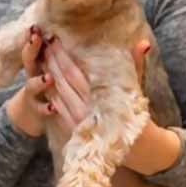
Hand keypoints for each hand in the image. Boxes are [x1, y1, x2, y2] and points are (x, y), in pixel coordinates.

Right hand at [5, 25, 59, 137]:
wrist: (29, 113)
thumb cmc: (45, 84)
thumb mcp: (47, 66)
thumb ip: (54, 53)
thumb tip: (64, 33)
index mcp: (37, 63)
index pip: (34, 47)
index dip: (33, 37)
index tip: (35, 25)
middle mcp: (32, 76)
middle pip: (29, 60)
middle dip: (32, 48)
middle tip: (35, 36)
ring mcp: (33, 93)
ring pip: (33, 86)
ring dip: (40, 81)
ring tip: (48, 77)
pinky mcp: (36, 109)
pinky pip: (41, 109)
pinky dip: (46, 108)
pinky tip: (52, 107)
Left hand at [40, 37, 179, 174]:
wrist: (138, 146)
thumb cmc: (136, 112)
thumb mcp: (136, 88)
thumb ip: (136, 64)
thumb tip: (143, 42)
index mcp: (101, 97)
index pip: (74, 73)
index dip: (62, 56)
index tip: (54, 40)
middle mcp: (87, 109)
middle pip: (62, 81)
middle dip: (51, 61)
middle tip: (44, 44)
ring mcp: (78, 120)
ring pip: (57, 93)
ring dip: (48, 74)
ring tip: (41, 57)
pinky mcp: (73, 129)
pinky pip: (57, 107)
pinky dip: (50, 92)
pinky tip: (45, 79)